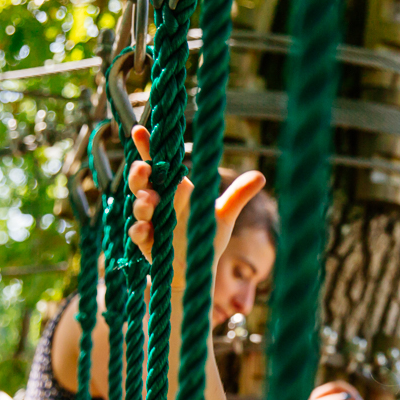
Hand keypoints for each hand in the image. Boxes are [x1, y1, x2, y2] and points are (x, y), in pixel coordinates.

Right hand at [127, 127, 265, 267]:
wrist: (198, 269)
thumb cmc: (207, 236)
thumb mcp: (224, 215)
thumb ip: (238, 195)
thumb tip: (261, 176)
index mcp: (174, 189)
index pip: (158, 164)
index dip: (147, 147)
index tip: (140, 130)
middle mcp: (158, 202)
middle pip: (141, 182)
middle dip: (139, 174)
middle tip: (144, 169)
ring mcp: (151, 222)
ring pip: (138, 207)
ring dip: (141, 202)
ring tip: (151, 200)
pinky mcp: (148, 243)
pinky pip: (139, 234)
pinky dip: (140, 231)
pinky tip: (146, 229)